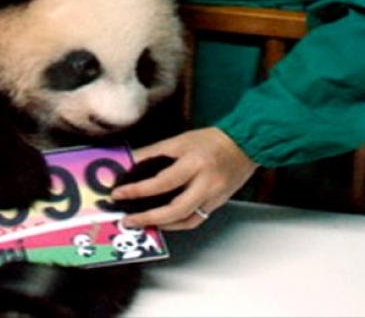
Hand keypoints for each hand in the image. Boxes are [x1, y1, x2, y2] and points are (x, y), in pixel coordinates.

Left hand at [112, 127, 257, 229]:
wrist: (245, 144)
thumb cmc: (210, 140)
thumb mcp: (178, 141)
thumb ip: (152, 153)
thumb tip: (127, 163)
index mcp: (195, 163)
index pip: (162, 182)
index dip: (138, 190)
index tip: (119, 194)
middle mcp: (206, 183)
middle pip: (175, 209)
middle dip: (147, 217)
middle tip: (127, 219)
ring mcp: (214, 197)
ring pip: (185, 220)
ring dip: (160, 225)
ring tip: (140, 223)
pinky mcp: (218, 204)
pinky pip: (195, 220)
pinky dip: (176, 224)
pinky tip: (161, 223)